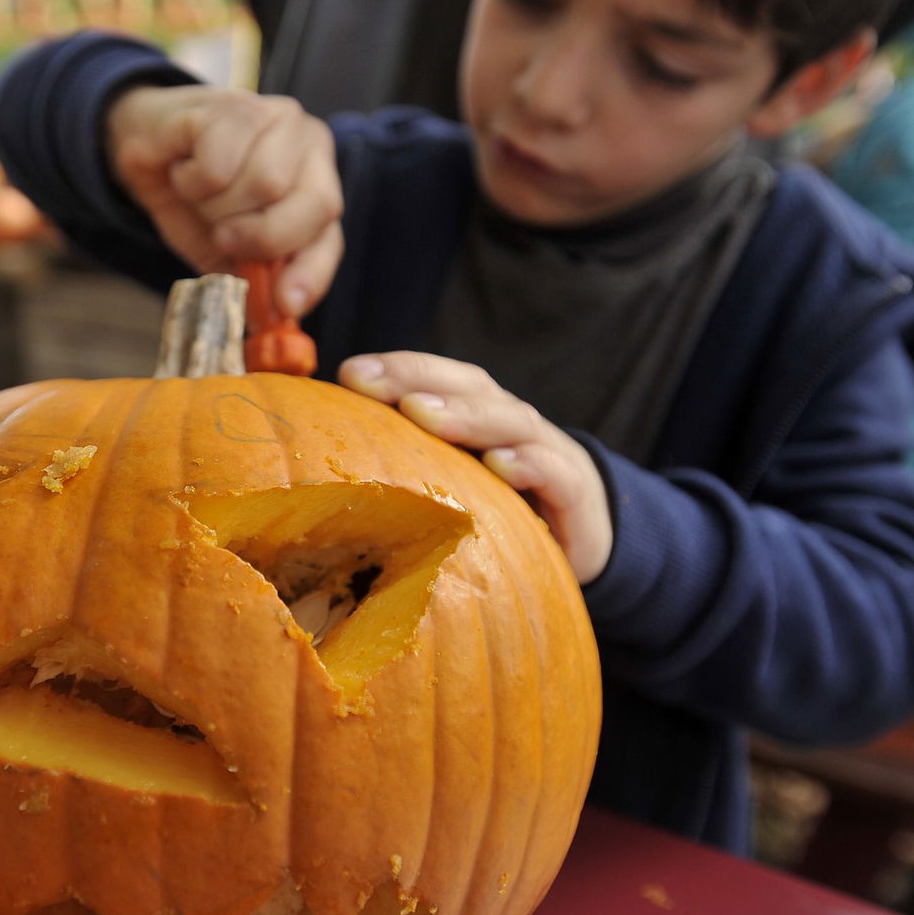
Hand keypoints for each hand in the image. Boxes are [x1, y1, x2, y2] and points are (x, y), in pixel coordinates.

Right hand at [107, 84, 342, 316]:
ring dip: (216, 206)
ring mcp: (277, 118)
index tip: (284, 305)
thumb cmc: (195, 202)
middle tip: (223, 235)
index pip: (330, 236)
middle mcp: (310, 146)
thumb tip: (275, 317)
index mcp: (317, 186)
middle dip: (260, 237)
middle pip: (312, 207)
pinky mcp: (235, 105)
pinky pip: (221, 167)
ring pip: (264, 185)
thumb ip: (256, 280)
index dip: (310, 274)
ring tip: (199, 193)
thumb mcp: (228, 253)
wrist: (145, 152)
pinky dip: (192, 182)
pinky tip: (185, 167)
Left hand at [340, 352, 612, 582]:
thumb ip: (407, 466)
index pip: (438, 378)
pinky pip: (555, 474)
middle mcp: (510, 425)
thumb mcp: (452, 487)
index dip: (397, 369)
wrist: (584, 545)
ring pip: (510, 421)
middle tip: (369, 382)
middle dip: (417, 379)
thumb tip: (329, 464)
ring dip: (465, 414)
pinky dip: (530, 465)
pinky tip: (499, 466)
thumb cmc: (500, 513)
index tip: (348, 373)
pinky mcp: (575, 495)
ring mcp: (547, 455)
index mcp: (478, 416)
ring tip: (419, 411)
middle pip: (469, 388)